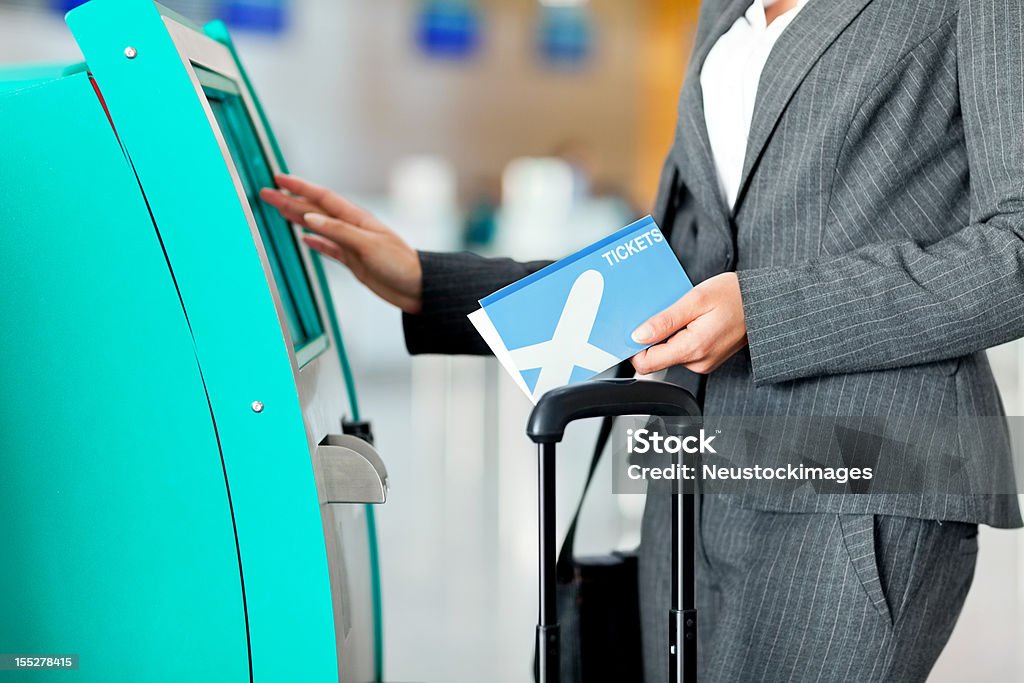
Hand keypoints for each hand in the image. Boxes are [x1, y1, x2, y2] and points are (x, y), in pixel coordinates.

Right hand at [260, 174, 422, 313]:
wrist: (417, 289)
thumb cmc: (400, 265)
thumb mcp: (368, 246)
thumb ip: (338, 232)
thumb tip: (311, 218)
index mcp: (357, 219)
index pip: (323, 198)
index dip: (300, 188)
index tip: (279, 179)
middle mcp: (352, 228)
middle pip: (315, 211)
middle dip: (290, 201)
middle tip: (266, 194)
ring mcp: (351, 244)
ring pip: (318, 227)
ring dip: (297, 218)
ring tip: (278, 209)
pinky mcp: (353, 261)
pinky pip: (328, 248)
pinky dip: (314, 242)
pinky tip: (303, 239)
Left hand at [630, 272, 747, 374]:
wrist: (765, 303)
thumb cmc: (736, 296)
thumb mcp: (696, 299)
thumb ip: (665, 320)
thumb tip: (637, 336)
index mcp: (693, 349)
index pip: (646, 364)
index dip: (634, 347)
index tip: (634, 327)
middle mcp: (697, 362)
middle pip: (656, 357)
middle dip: (653, 334)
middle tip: (666, 310)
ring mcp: (703, 362)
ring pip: (669, 352)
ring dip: (668, 332)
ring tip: (685, 312)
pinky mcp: (706, 358)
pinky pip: (682, 349)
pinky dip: (680, 334)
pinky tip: (692, 318)